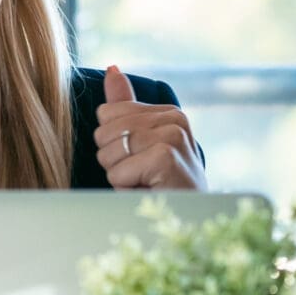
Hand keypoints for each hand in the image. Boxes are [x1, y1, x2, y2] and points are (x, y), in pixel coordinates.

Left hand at [95, 66, 203, 189]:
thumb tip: (111, 68)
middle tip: (142, 177)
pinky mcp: (165, 158)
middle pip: (104, 131)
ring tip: (146, 186)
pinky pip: (117, 172)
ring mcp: (172, 137)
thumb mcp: (143, 144)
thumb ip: (125, 106)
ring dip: (120, 178)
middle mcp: (174, 118)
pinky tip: (149, 193)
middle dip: (114, 161)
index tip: (140, 161)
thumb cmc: (163, 188)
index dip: (114, 145)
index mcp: (168, 112)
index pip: (107, 113)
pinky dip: (125, 190)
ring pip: (108, 152)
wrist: (191, 226)